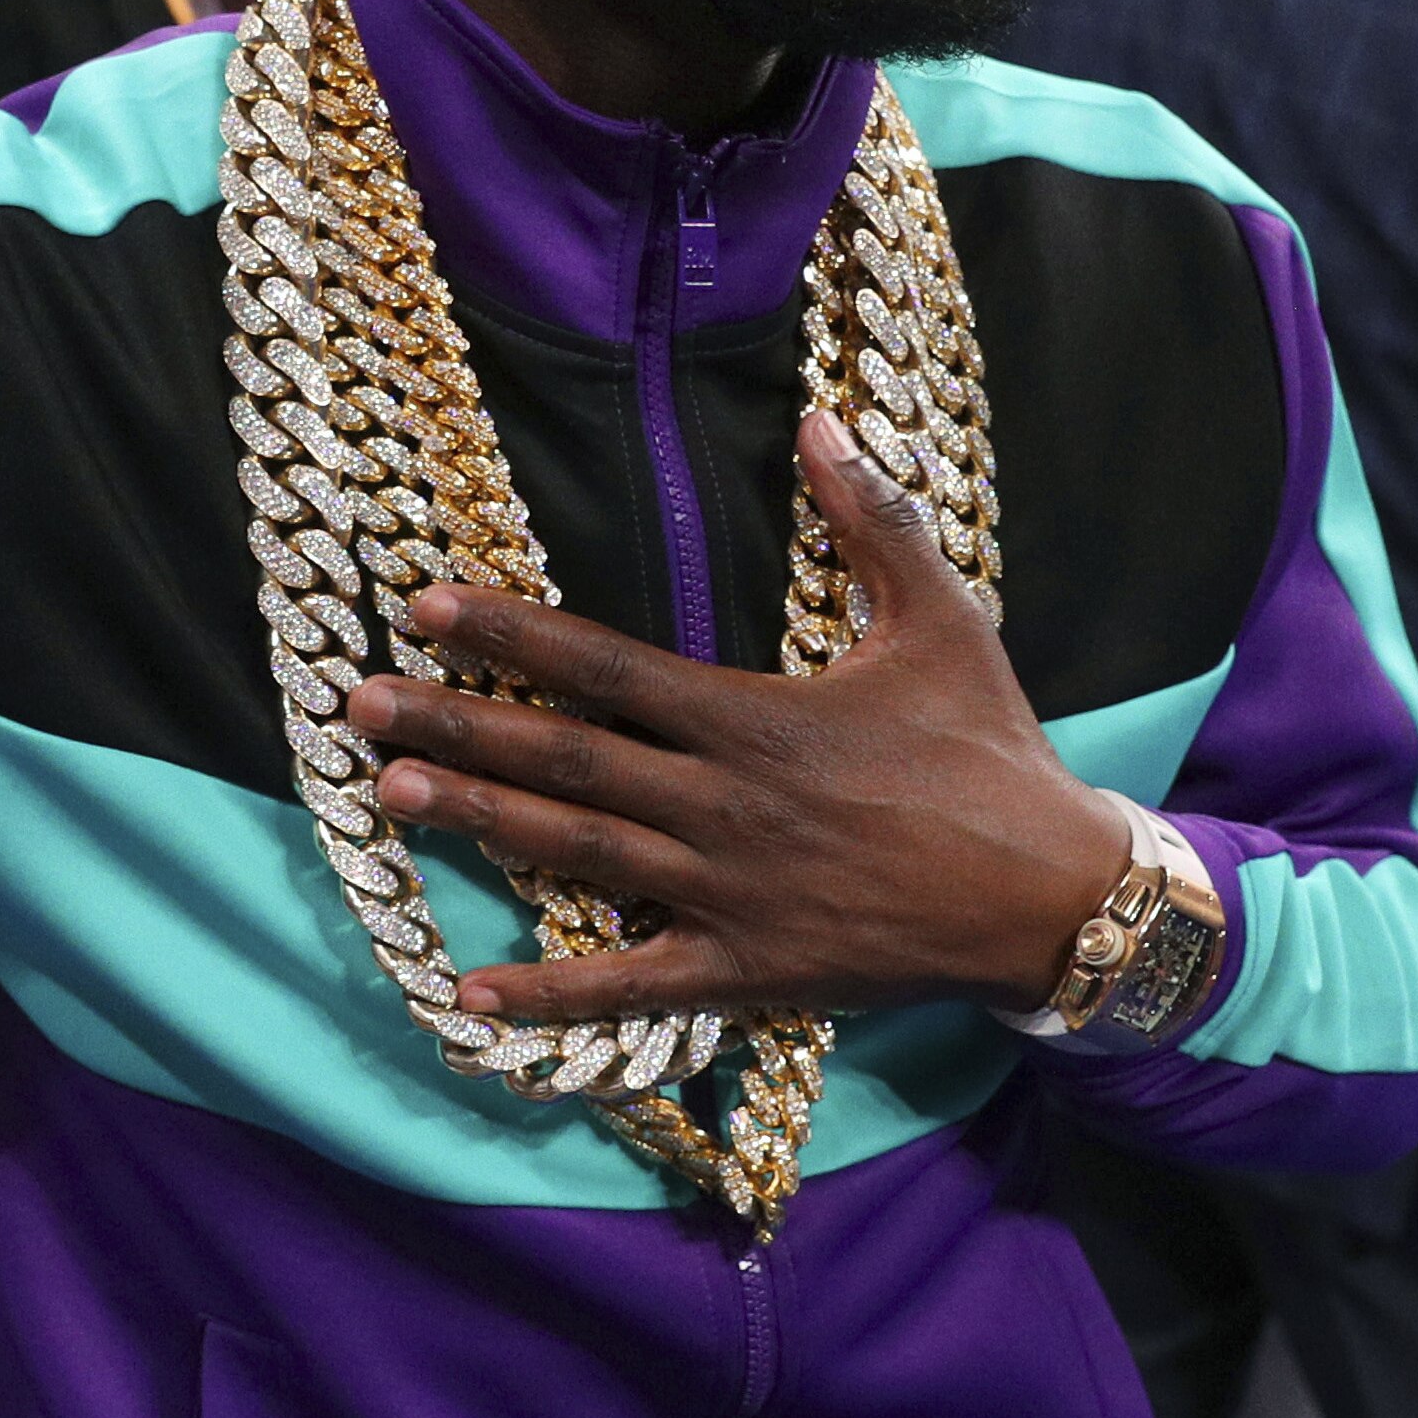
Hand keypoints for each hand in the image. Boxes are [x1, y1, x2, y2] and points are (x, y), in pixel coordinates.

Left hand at [346, 409, 1131, 1027]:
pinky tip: (467, 997)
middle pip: (566, 760)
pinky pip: (631, 986)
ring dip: (479, 826)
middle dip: (455, 728)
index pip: (607, 668)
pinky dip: (549, 996)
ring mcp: (728, 893)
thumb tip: (825, 421)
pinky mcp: (746, 969)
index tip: (428, 607)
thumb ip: (873, 522)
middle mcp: (724, 806)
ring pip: (579, 854)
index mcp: (756, 720)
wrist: (1057, 897)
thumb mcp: (942, 623)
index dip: (512, 635)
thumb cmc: (992, 755)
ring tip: (387, 797)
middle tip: (360, 705)